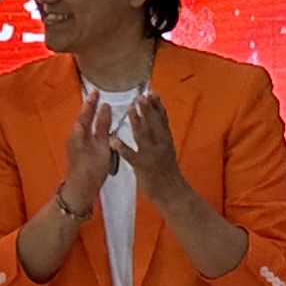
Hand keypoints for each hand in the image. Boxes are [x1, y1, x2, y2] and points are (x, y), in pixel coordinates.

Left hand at [55, 92, 115, 219]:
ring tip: (98, 108)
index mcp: (79, 132)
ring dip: (90, 116)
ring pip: (83, 125)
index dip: (91, 102)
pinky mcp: (78, 151)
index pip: (86, 112)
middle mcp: (74, 135)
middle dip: (89, 107)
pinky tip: (97, 128)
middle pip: (82, 118)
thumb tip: (106, 107)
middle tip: (96, 96)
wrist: (81, 189)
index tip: (96, 90)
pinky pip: (84, 132)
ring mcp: (75, 144)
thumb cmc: (92, 167)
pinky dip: (90, 126)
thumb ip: (103, 126)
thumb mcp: (101, 145)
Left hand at [116, 93, 194, 216]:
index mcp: (166, 140)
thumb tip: (155, 118)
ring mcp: (151, 155)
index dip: (157, 106)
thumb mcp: (167, 149)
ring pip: (143, 135)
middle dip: (148, 109)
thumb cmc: (167, 171)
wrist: (171, 192)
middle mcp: (160, 145)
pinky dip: (122, 148)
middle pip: (154, 124)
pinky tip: (114, 140)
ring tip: (130, 109)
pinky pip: (130, 155)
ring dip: (137, 121)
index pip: (162, 120)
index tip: (152, 92)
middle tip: (141, 95)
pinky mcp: (141, 166)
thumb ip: (160, 135)